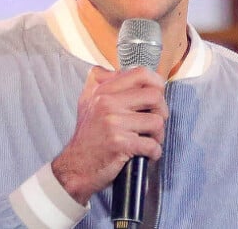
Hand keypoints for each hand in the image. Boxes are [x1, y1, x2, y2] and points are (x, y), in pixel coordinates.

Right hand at [51, 65, 167, 205]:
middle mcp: (107, 102)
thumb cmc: (87, 136)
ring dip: (158, 135)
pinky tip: (147, 154)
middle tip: (155, 123)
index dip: (156, 82)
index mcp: (103, 90)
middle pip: (155, 96)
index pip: (140, 73)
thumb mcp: (87, 100)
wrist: (74, 167)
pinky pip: (151, 144)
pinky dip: (154, 152)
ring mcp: (113, 122)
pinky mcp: (119, 143)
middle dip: (162, 111)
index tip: (158, 94)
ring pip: (157, 122)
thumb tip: (120, 70)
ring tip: (150, 140)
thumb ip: (100, 81)